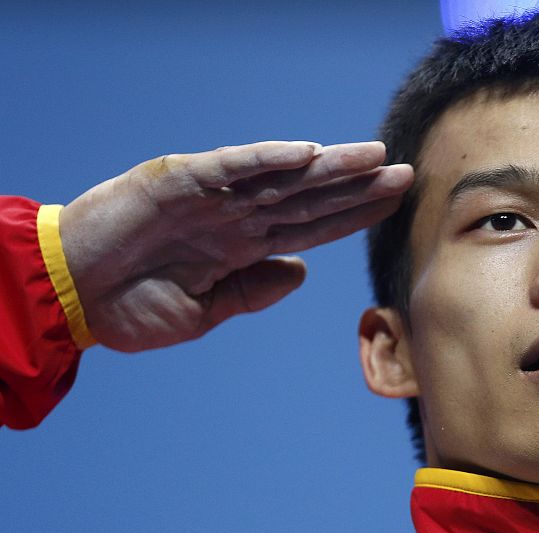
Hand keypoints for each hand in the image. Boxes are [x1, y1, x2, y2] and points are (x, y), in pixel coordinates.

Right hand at [59, 140, 412, 351]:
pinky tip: (305, 153)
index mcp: (244, 246)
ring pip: (280, 176)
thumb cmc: (131, 307)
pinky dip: (265, 158)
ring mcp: (212, 196)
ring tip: (373, 157)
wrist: (71, 298)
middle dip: (357, 186)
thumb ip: (253, 291)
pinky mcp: (179, 180)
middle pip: (309, 197)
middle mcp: (236, 216)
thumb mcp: (203, 313)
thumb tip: (302, 272)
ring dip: (327, 166)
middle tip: (406, 173)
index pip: (313, 227)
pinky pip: (230, 166)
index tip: (394, 204)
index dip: (354, 215)